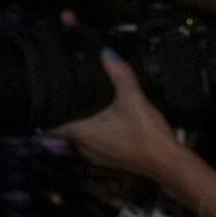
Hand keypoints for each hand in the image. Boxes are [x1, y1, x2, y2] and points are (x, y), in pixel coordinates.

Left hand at [58, 51, 180, 184]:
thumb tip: (107, 54)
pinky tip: (105, 126)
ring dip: (80, 127)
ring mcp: (96, 156)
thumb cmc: (147, 136)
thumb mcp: (133, 99)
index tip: (46, 101)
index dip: (47, 112)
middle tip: (68, 100)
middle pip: (64, 130)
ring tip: (84, 111)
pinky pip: (94, 145)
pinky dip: (95, 135)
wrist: (169, 162)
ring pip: (78, 139)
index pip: (51, 124)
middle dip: (66, 116)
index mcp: (81, 133)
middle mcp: (83, 147)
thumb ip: (120, 75)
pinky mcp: (110, 160)